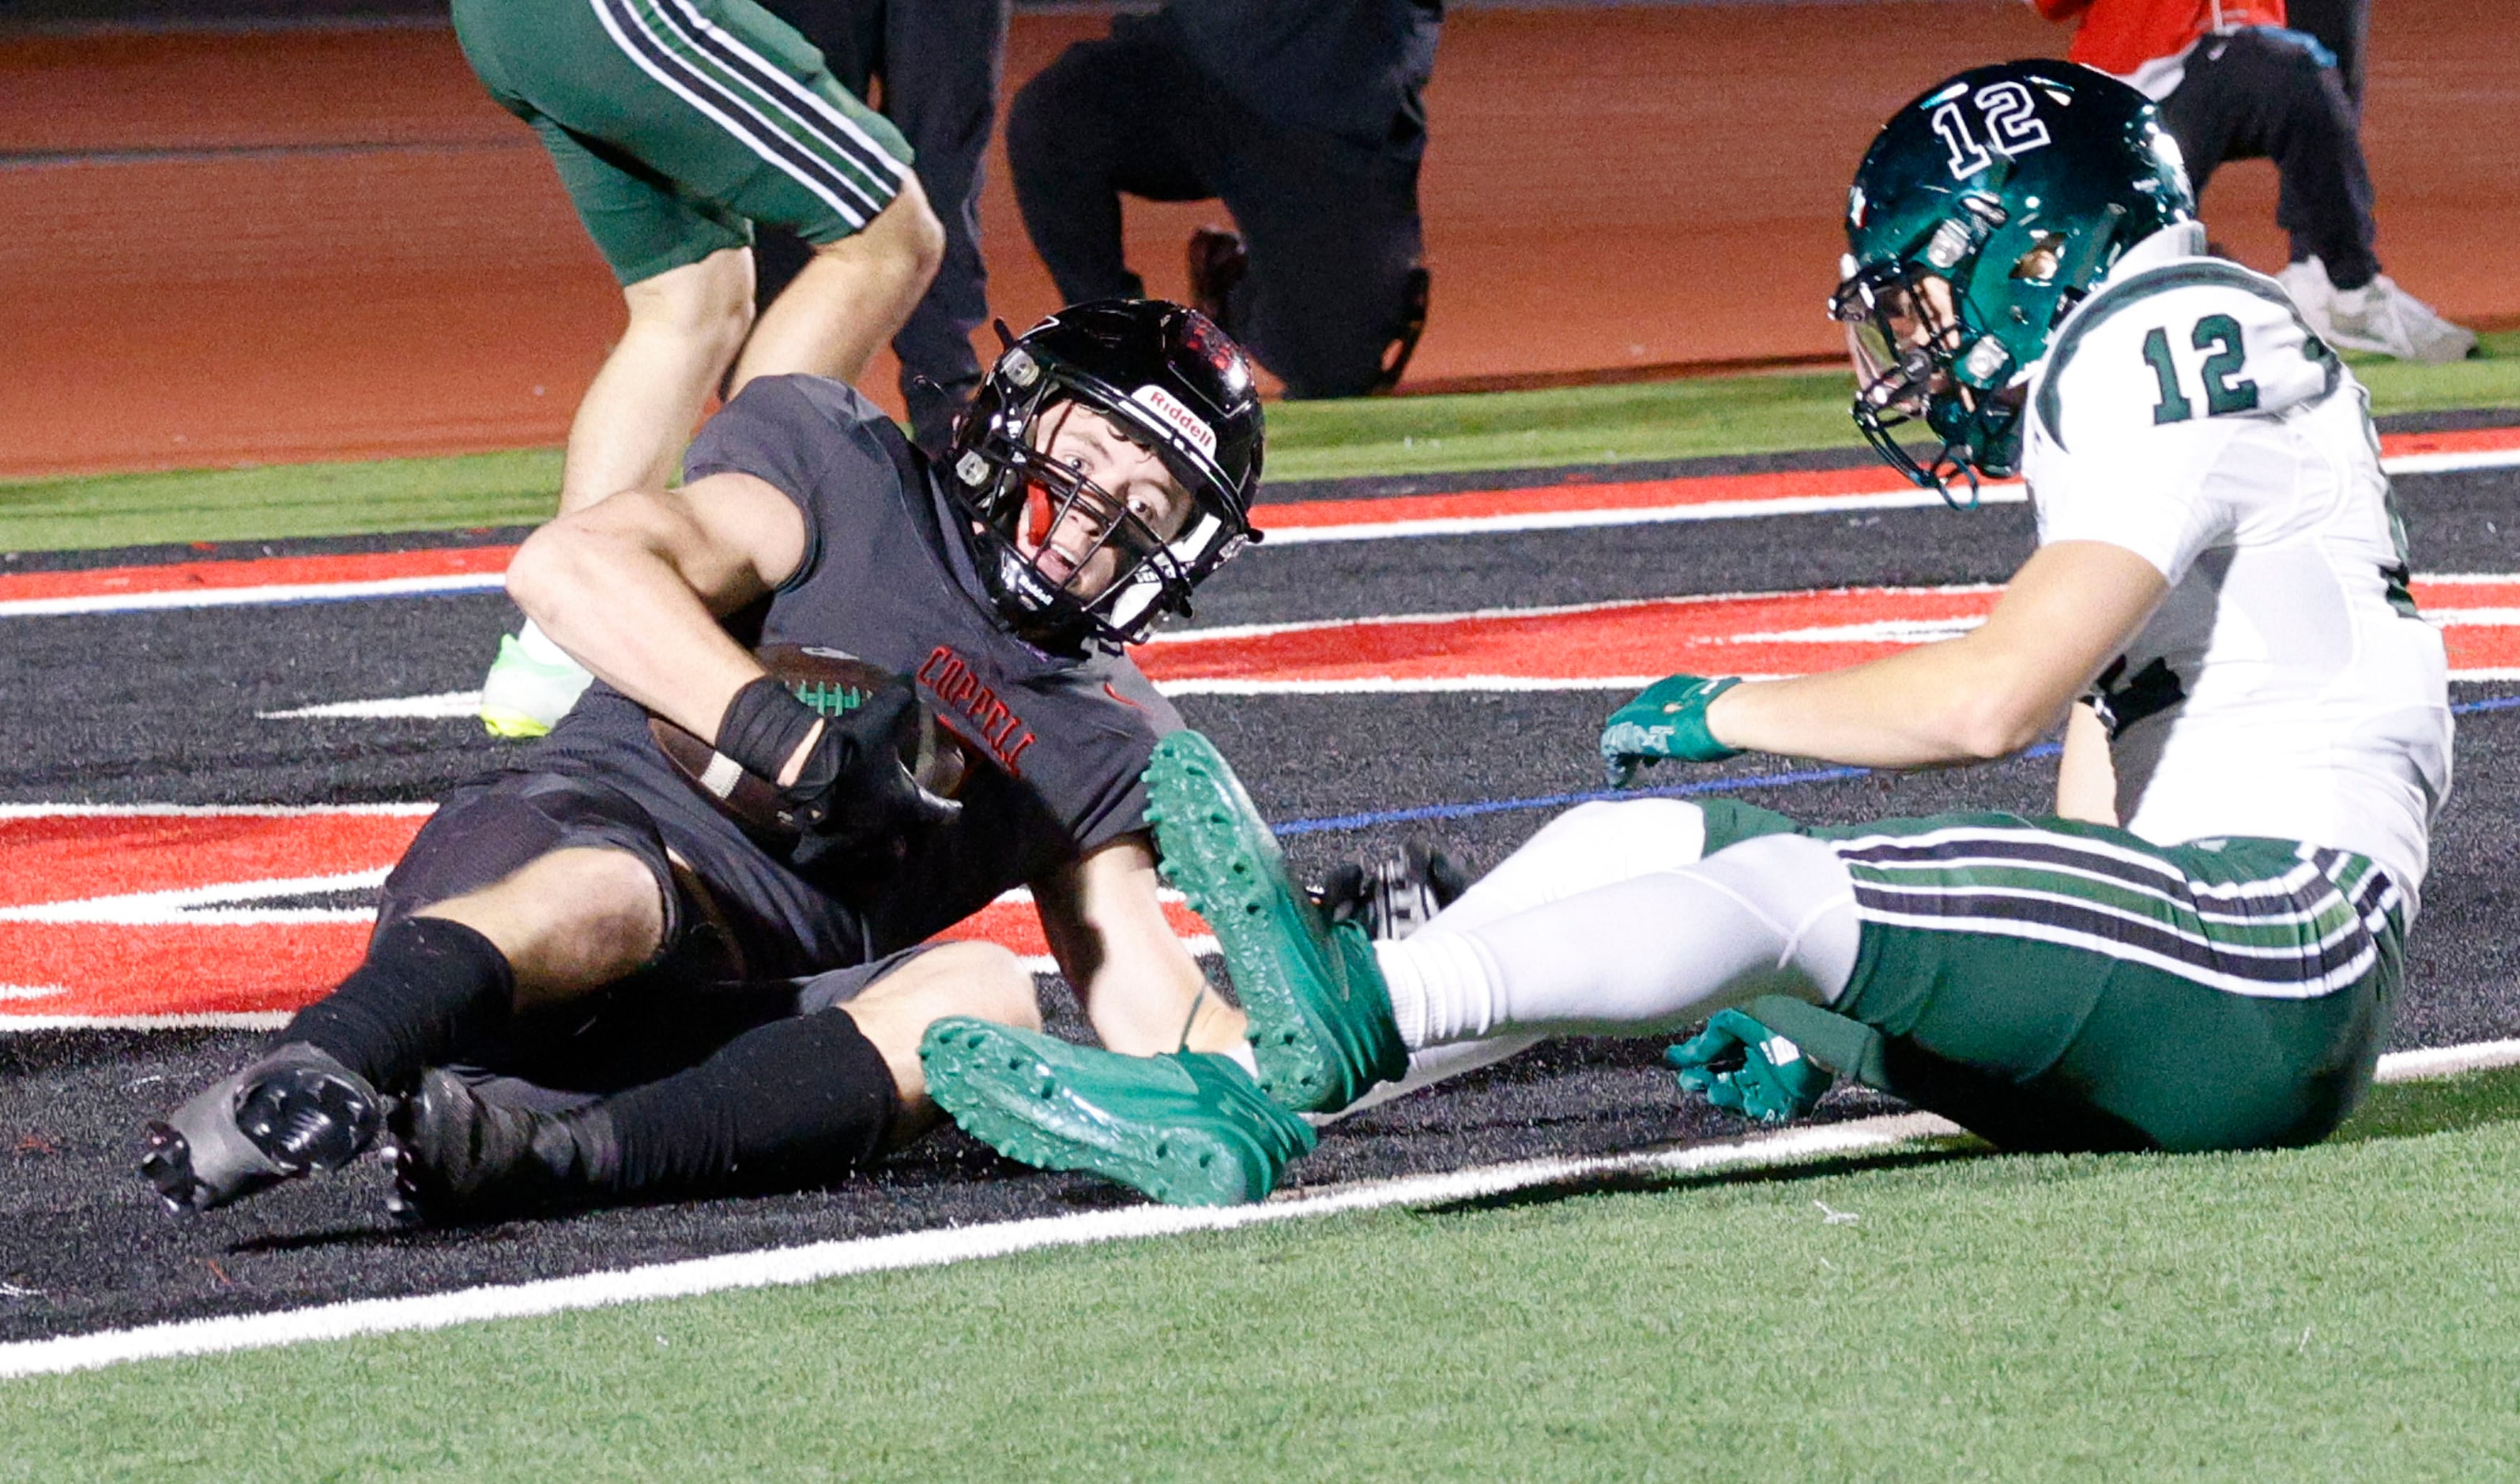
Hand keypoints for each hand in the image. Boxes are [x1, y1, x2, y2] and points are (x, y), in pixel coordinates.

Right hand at [716, 676, 961, 867]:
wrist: (806, 765)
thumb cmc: (852, 744)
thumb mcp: (882, 715)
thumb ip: (901, 696)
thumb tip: (914, 675)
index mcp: (906, 804)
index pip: (939, 812)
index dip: (950, 810)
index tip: (957, 809)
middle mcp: (884, 830)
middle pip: (904, 845)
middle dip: (909, 837)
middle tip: (911, 830)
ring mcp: (853, 841)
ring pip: (869, 856)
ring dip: (872, 851)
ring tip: (872, 845)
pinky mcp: (822, 844)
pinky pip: (822, 855)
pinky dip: (821, 852)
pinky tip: (817, 850)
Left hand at [1599, 674, 1742, 786]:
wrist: (1722, 713)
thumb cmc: (1731, 716)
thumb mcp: (1721, 718)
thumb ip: (1715, 723)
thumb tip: (1734, 732)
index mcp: (1677, 687)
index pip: (1659, 709)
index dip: (1658, 728)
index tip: (1662, 746)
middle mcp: (1654, 695)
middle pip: (1635, 720)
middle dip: (1636, 741)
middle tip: (1640, 762)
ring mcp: (1638, 711)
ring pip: (1620, 734)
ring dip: (1623, 755)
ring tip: (1624, 775)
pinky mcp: (1628, 731)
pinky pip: (1612, 749)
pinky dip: (1616, 765)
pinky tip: (1620, 780)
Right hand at [1665, 1009, 1830, 1123]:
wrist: (1825, 1042)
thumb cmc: (1788, 1022)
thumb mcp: (1745, 1017)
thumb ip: (1716, 1034)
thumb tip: (1687, 1052)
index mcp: (1748, 1042)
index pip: (1715, 1053)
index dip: (1694, 1058)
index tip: (1673, 1061)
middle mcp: (1757, 1064)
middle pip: (1721, 1077)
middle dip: (1703, 1080)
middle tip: (1690, 1081)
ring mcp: (1771, 1085)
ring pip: (1736, 1096)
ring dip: (1721, 1094)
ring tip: (1712, 1091)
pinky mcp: (1785, 1103)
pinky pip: (1760, 1112)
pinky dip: (1746, 1109)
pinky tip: (1739, 1102)